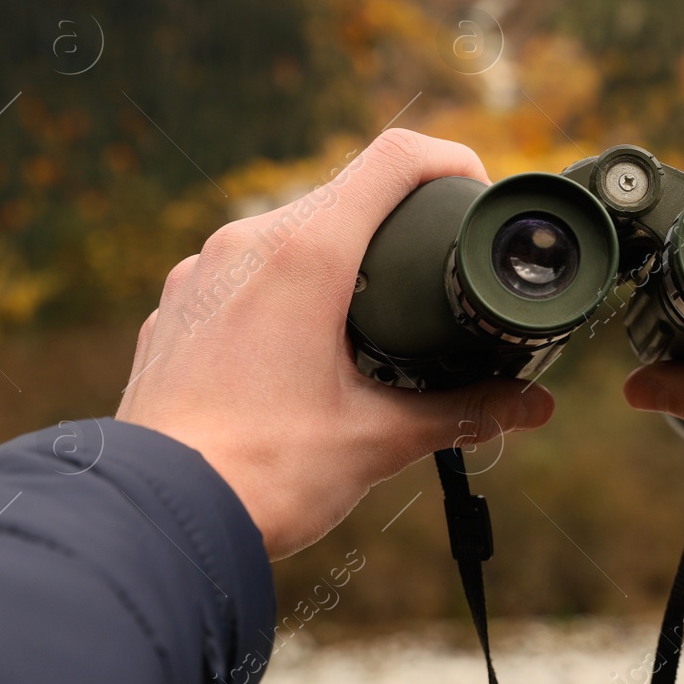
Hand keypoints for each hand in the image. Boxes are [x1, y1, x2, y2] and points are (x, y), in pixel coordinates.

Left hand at [115, 129, 552, 559]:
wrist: (150, 523)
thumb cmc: (263, 475)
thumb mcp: (378, 439)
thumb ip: (463, 411)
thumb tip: (532, 407)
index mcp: (305, 255)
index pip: (392, 160)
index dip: (449, 160)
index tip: (477, 192)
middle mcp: (246, 244)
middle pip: (342, 197)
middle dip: (397, 224)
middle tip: (435, 274)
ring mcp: (200, 273)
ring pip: (287, 234)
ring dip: (337, 260)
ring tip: (369, 323)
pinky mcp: (174, 309)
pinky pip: (242, 273)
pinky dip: (283, 292)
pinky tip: (299, 354)